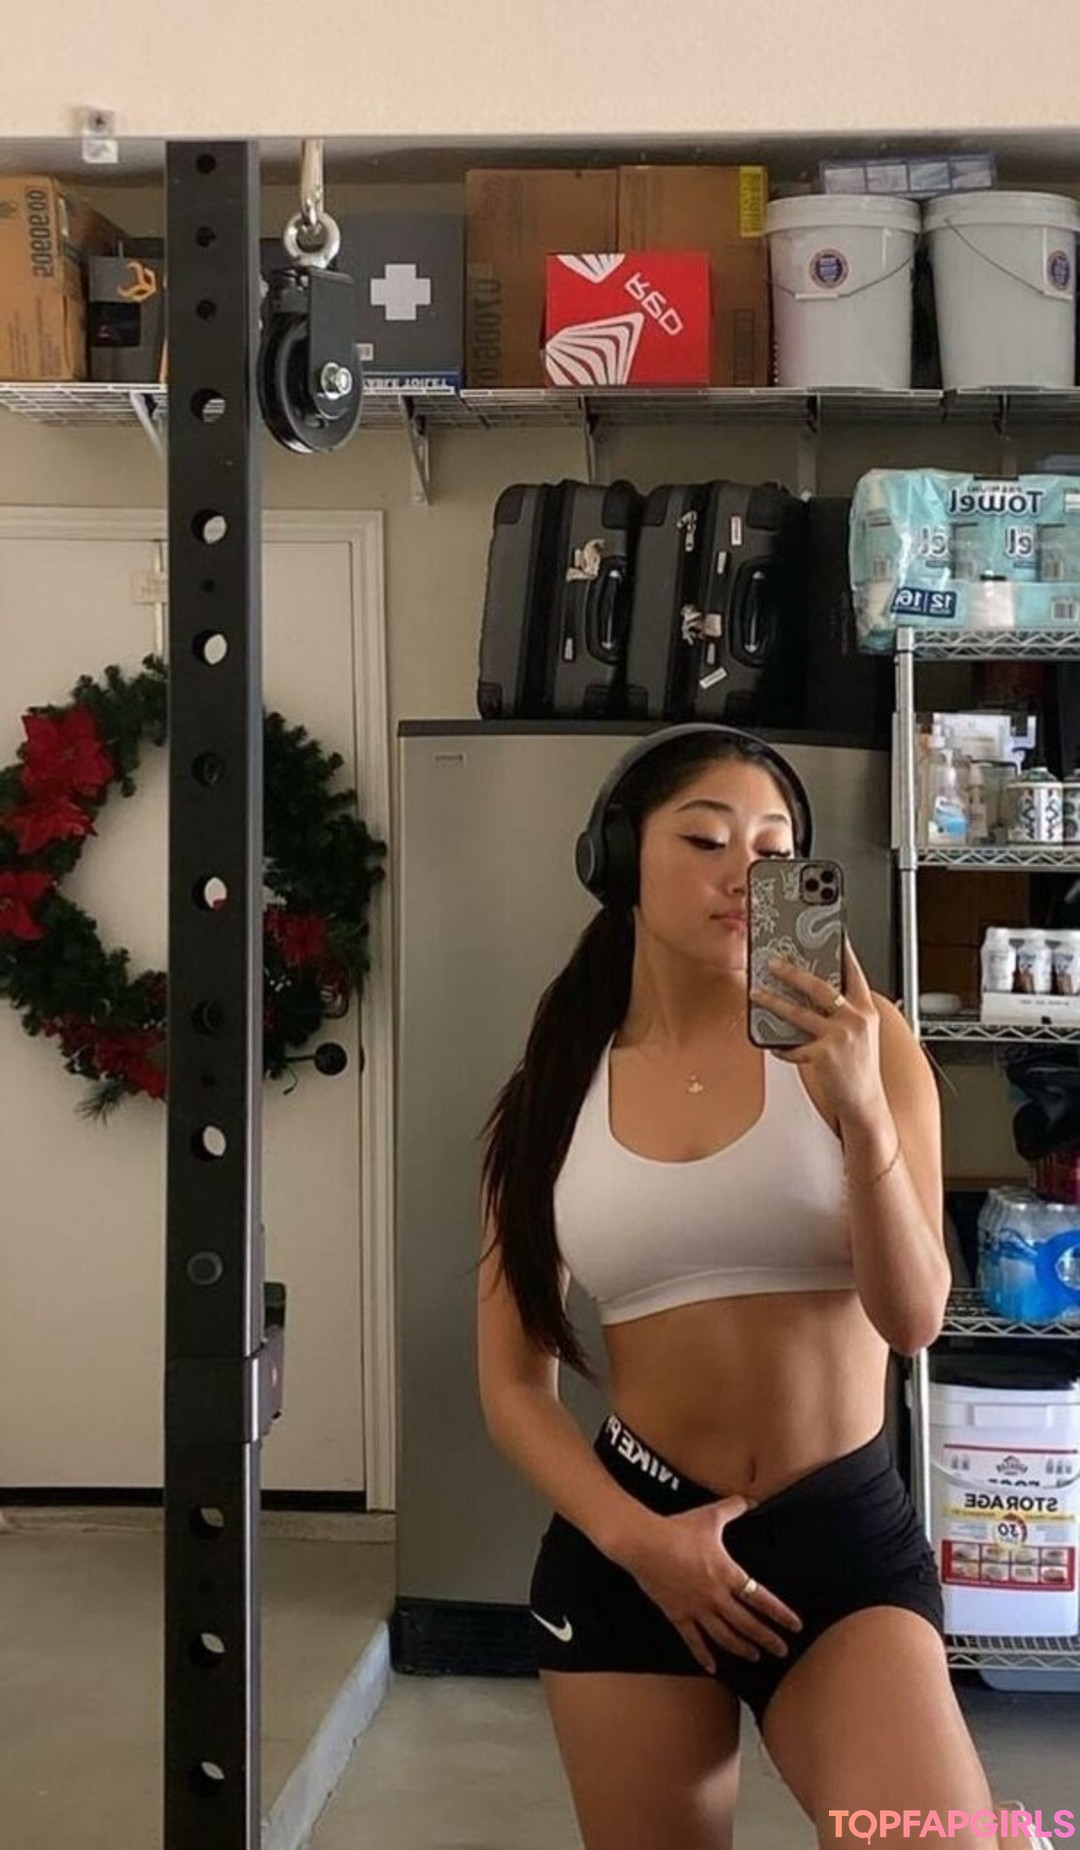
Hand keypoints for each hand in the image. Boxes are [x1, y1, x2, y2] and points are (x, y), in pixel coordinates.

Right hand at [621, 1499, 802, 1674]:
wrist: (646, 1543)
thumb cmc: (679, 1530)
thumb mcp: (710, 1516)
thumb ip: (733, 1508)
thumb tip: (751, 1500)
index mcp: (727, 1575)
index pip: (761, 1599)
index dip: (780, 1613)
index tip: (795, 1626)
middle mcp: (716, 1597)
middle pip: (747, 1624)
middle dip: (767, 1638)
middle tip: (782, 1651)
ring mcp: (696, 1609)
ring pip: (724, 1636)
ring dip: (741, 1648)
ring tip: (754, 1657)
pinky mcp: (677, 1615)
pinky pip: (692, 1640)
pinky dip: (702, 1655)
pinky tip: (712, 1667)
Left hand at [749, 940, 886, 1129]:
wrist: (866, 1104)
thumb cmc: (860, 1071)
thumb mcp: (861, 1036)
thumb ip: (845, 1015)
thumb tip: (813, 997)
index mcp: (865, 1011)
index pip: (854, 973)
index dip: (841, 952)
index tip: (829, 935)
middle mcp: (855, 1020)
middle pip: (819, 986)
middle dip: (792, 971)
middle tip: (772, 962)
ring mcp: (840, 1037)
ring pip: (798, 1012)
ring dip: (772, 1001)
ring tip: (756, 993)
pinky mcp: (824, 1055)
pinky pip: (793, 1045)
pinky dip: (780, 1046)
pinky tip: (773, 1044)